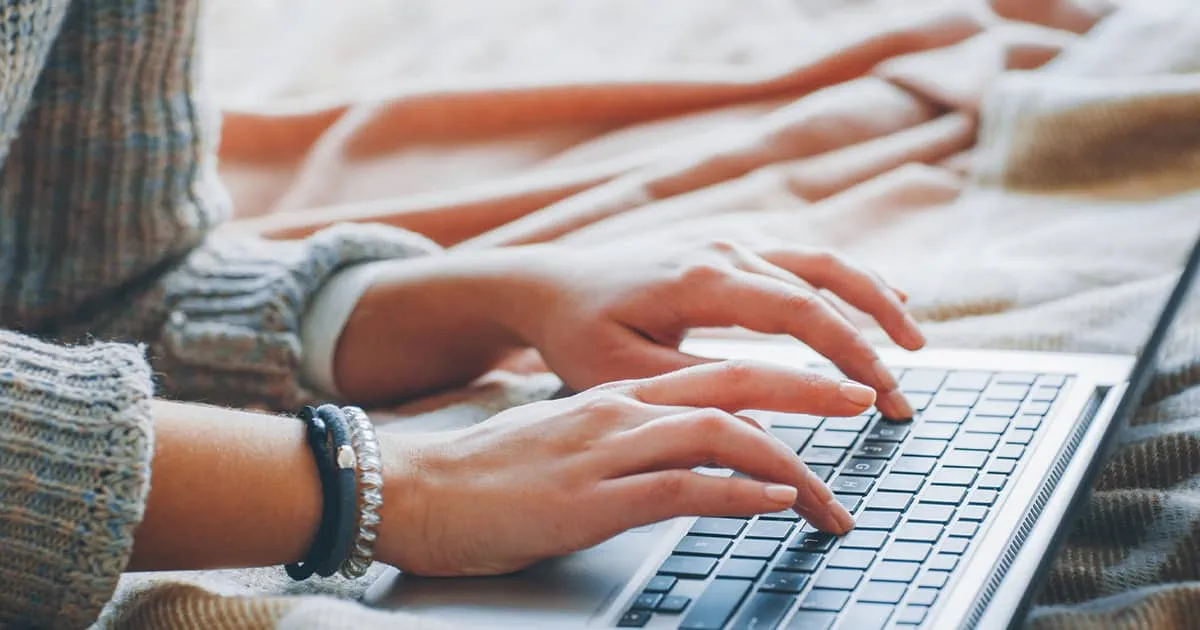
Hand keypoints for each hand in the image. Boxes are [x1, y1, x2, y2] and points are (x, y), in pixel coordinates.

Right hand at [374, 361, 871, 575]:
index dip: (786, 379)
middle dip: (811, 391)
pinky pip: (682, 488)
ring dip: (789, 465)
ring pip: (721, 435)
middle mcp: (621, 409)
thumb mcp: (568, 441)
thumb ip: (628, 440)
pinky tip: (771, 507)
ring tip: (832, 497)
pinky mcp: (591, 499)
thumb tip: (686, 457)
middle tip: (867, 402)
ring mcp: (607, 450)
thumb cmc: (488, 473)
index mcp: (619, 393)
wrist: (414, 489)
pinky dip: (737, 495)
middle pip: (737, 382)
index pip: (720, 372)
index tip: (833, 392)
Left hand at [482, 238, 922, 418]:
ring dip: (873, 300)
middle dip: (873, 342)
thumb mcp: (624, 375)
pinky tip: (878, 301)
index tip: (881, 398)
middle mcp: (724, 251)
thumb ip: (696, 395)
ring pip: (822, 263)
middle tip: (901, 398)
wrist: (548, 284)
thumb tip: (764, 433)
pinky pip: (802, 258)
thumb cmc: (578, 332)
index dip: (850, 355)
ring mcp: (728, 243)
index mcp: (702, 280)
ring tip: (914, 343)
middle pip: (823, 287)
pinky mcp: (728, 249)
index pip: (800, 314)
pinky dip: (846, 282)